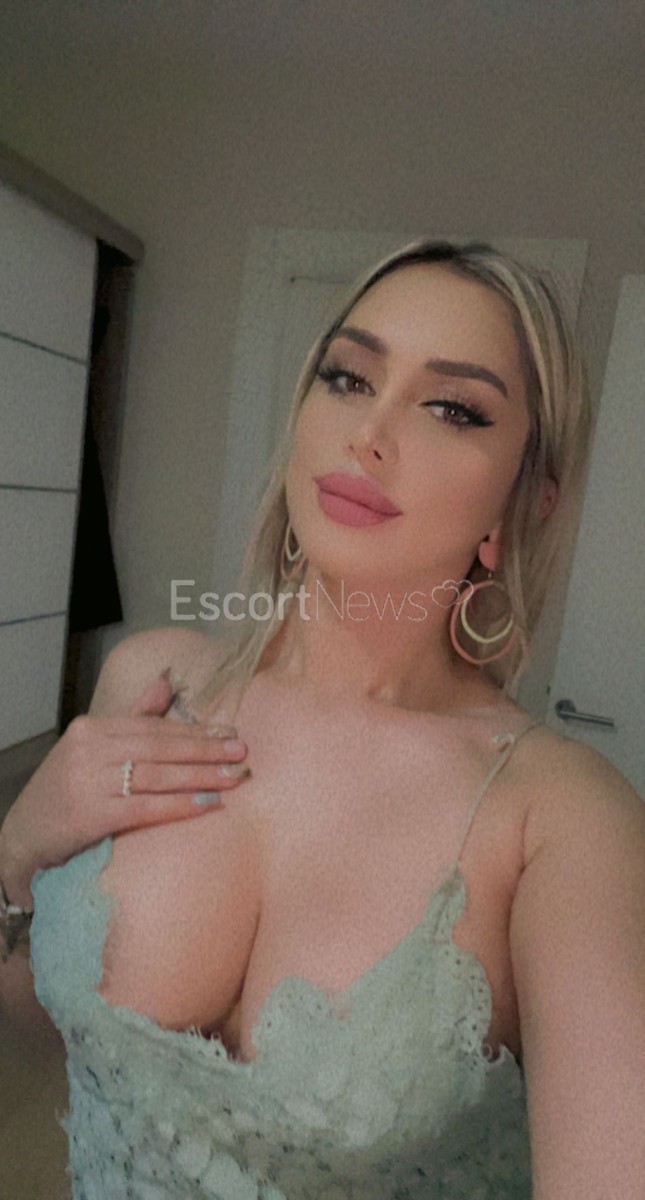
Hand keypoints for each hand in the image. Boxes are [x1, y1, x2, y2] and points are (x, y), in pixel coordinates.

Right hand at [0, 669, 250, 907]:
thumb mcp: (92, 748)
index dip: (194, 730)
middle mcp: (89, 749)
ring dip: (200, 776)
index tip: (229, 733)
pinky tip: (207, 804)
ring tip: (233, 778)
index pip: (153, 727)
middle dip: (205, 750)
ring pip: (157, 775)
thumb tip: (167, 681)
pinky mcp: (90, 815)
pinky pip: (146, 807)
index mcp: (92, 727)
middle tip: (241, 752)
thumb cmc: (66, 790)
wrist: (23, 836)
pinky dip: (180, 805)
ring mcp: (88, 781)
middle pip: (159, 747)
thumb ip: (132, 716)